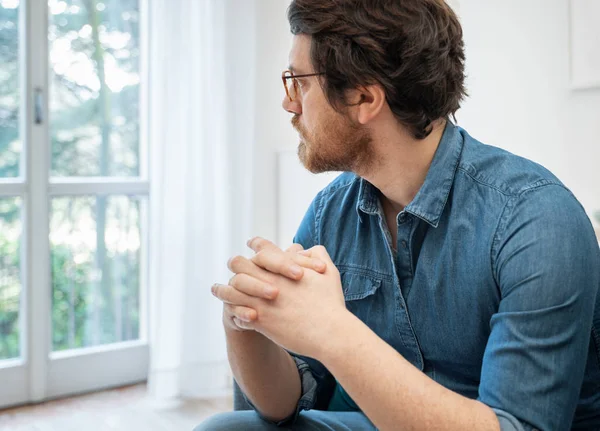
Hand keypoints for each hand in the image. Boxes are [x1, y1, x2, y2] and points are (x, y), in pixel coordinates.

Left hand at [225, 245, 347, 357]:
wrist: (329, 332)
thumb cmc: (331, 303)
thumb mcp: (329, 271)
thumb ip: (317, 254)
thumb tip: (307, 248)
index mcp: (284, 266)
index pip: (263, 248)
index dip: (257, 244)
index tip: (251, 243)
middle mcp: (269, 279)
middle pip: (240, 264)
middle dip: (237, 264)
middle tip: (234, 266)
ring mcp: (262, 300)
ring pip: (232, 288)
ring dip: (223, 289)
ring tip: (216, 289)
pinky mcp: (259, 320)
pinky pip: (237, 311)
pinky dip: (234, 309)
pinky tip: (231, 311)